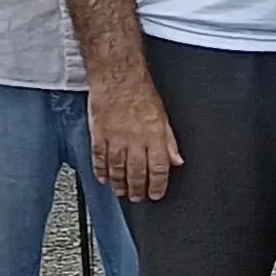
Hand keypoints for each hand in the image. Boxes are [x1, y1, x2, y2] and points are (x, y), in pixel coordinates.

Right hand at [89, 77, 180, 201]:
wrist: (118, 78)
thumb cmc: (141, 94)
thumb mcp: (163, 117)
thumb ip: (169, 141)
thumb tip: (176, 160)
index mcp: (154, 136)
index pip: (159, 168)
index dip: (157, 185)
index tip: (155, 194)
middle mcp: (135, 140)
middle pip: (136, 172)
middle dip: (137, 189)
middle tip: (137, 198)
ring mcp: (115, 138)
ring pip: (117, 168)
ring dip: (119, 184)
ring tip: (121, 192)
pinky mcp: (99, 134)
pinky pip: (99, 157)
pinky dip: (101, 170)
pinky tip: (103, 178)